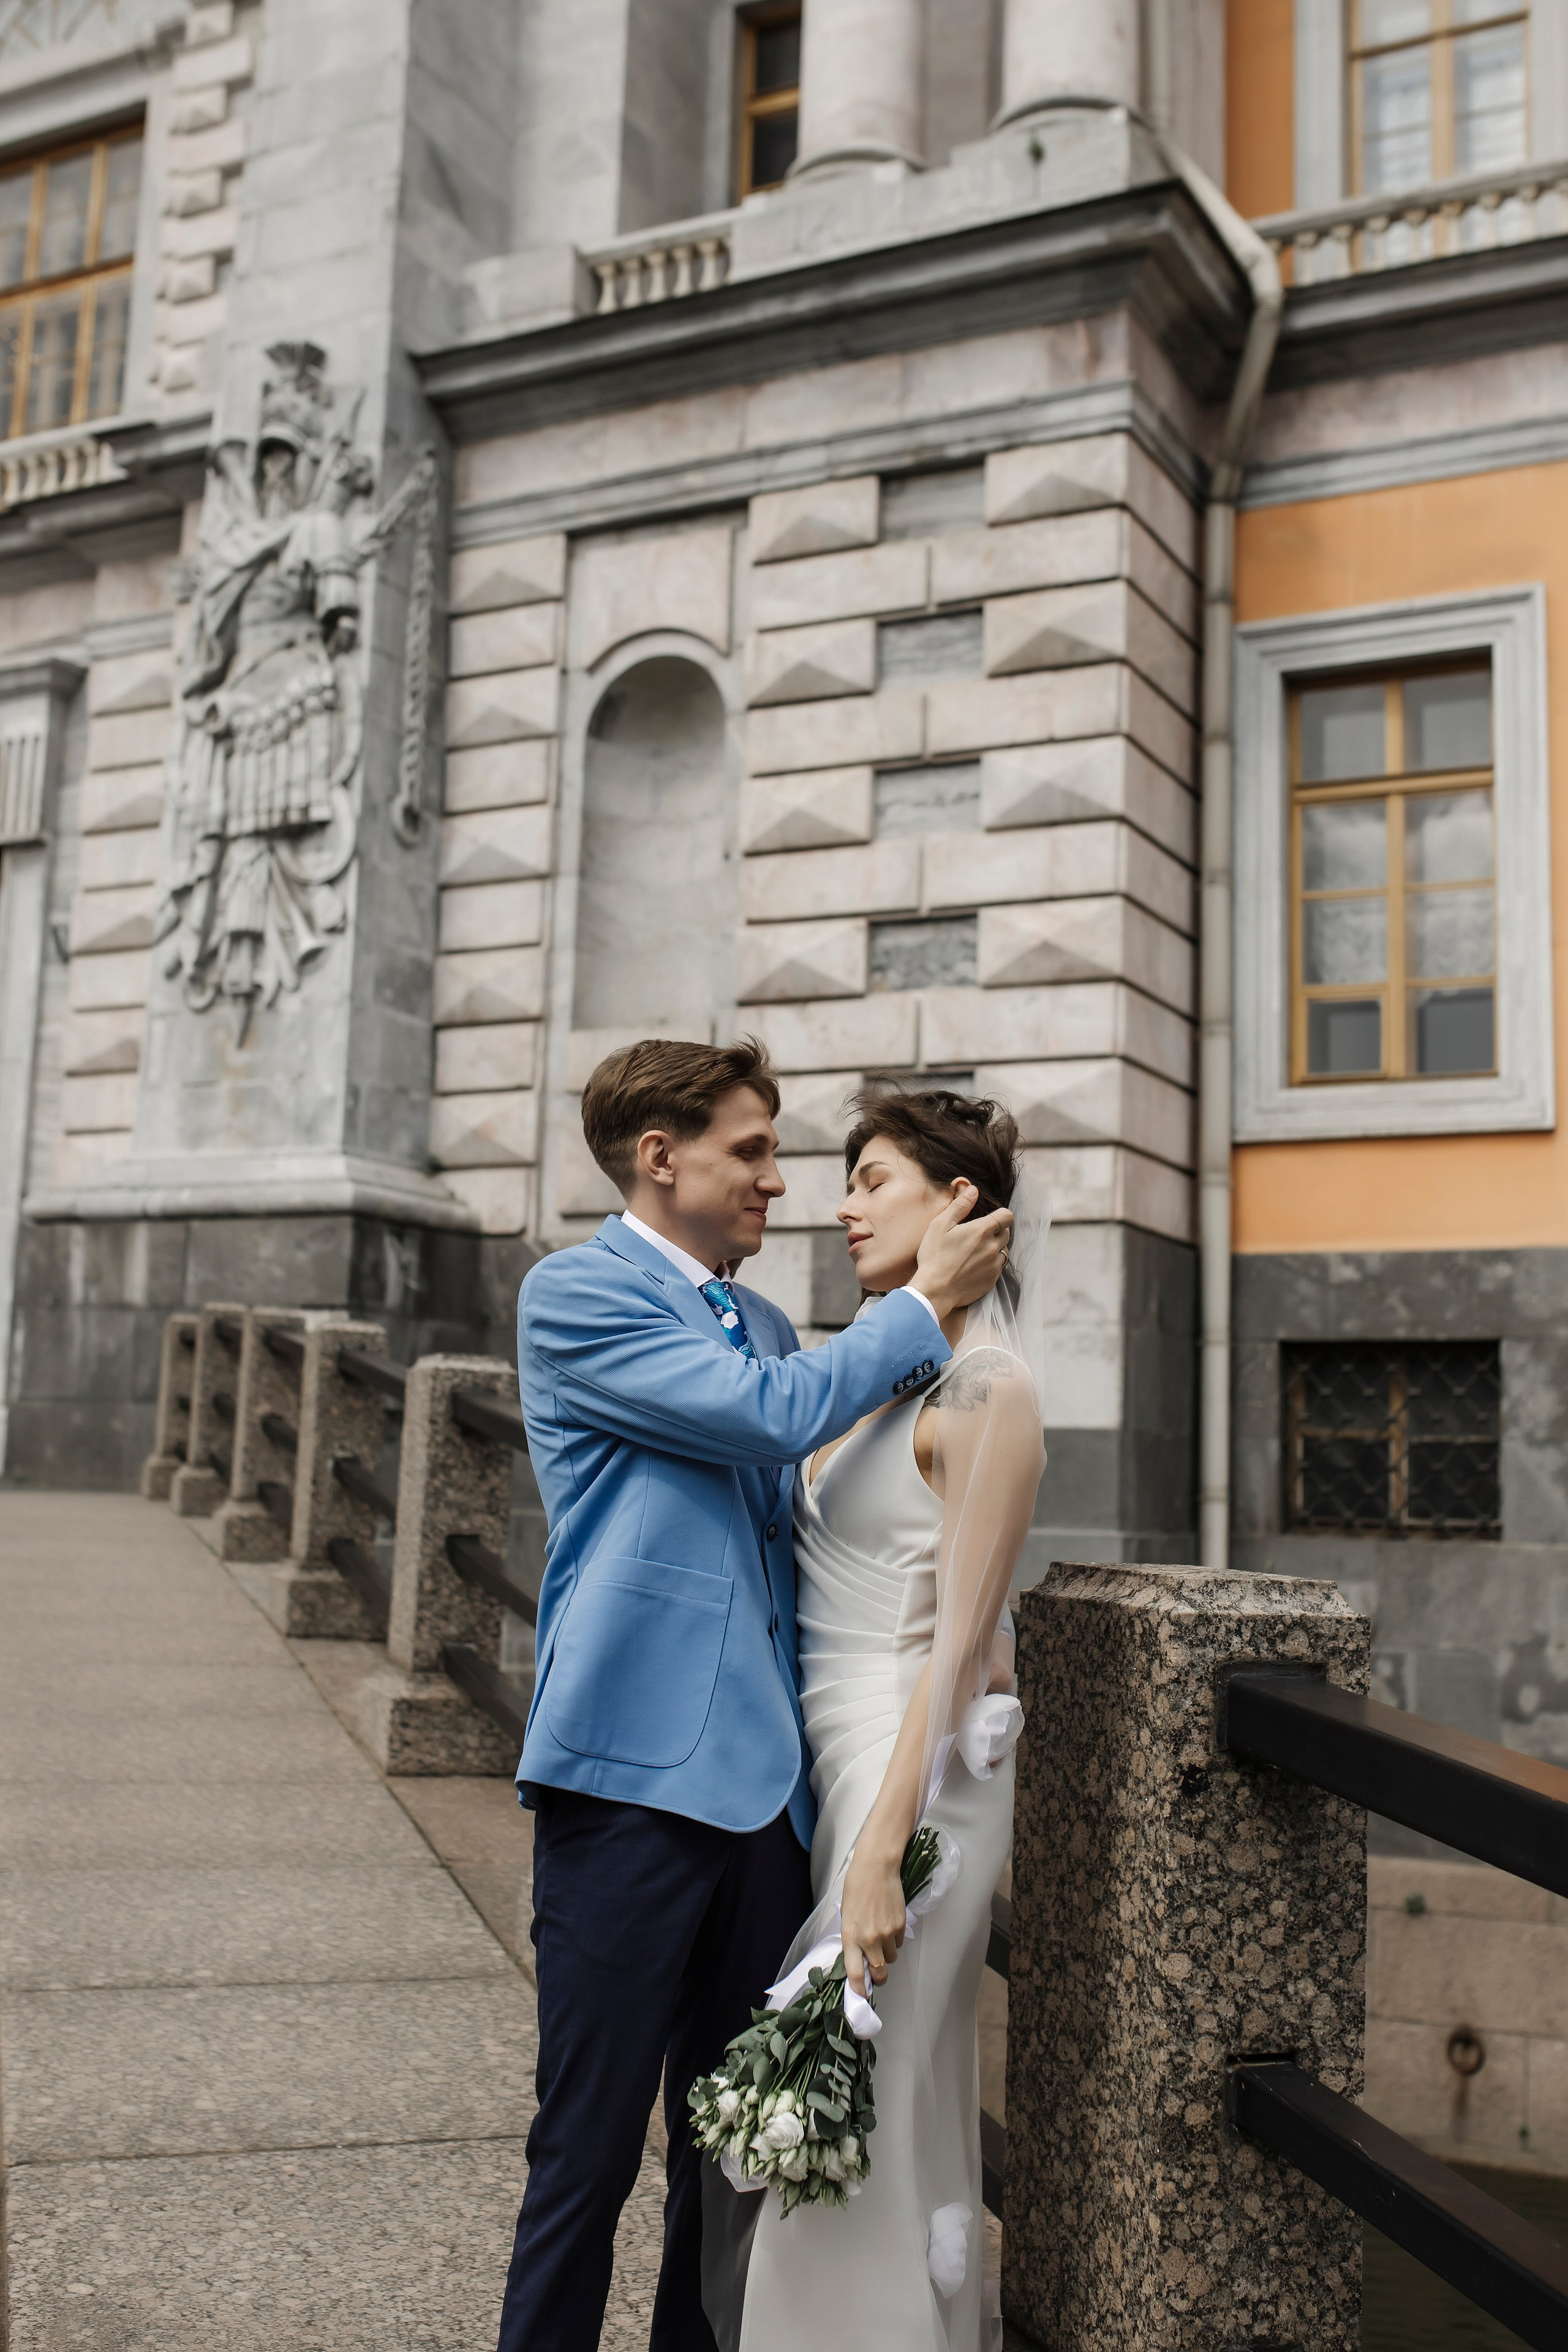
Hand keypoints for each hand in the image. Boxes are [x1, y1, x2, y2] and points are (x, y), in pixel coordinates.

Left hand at [840, 1840, 906, 2000]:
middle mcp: (869, 1939)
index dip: (858, 1988)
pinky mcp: (901, 1926)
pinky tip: (889, 1924)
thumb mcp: (846, 1914)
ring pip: (891, 1958)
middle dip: (879, 1977)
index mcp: (851, 1936)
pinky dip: (895, 1940)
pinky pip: (899, 1943)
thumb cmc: (856, 1886)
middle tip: (876, 1973)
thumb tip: (857, 1952)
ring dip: (886, 1954)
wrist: (877, 1867)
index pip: (855, 1972)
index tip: (861, 1994)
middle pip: (879, 1972)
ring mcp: (887, 1933)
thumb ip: (852, 1936)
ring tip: (881, 1936)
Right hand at [910, 1185, 1013, 1320]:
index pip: (1007, 1216)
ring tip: (975, 1252)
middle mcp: (993, 1247)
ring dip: (994, 1248)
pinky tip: (973, 1267)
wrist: (935, 1291)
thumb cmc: (934, 1257)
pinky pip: (997, 1268)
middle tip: (978, 1235)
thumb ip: (960, 1206)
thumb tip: (973, 1190)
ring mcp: (994, 1266)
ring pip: (1003, 1251)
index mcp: (982, 1231)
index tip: (991, 1218)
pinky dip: (990, 1265)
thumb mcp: (940, 1225)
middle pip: (1006, 1233)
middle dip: (996, 1231)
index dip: (1001, 1215)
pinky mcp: (992, 1281)